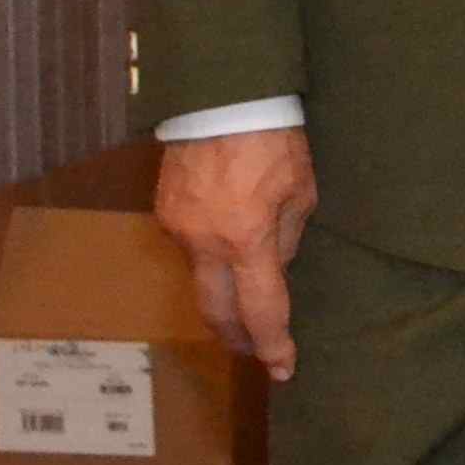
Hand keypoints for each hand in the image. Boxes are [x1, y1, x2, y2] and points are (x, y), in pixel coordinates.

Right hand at [155, 131, 318, 384]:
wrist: (224, 95)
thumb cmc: (275, 139)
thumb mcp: (301, 191)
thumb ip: (288, 238)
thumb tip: (274, 271)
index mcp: (246, 240)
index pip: (260, 311)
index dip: (273, 344)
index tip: (283, 368)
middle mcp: (204, 242)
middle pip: (216, 311)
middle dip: (237, 337)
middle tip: (255, 351)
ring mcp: (178, 227)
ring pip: (200, 278)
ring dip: (223, 295)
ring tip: (246, 304)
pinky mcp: (163, 210)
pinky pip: (189, 246)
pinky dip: (210, 257)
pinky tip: (227, 249)